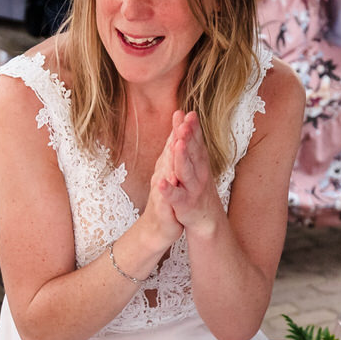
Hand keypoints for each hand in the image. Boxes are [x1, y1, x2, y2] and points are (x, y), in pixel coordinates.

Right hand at [139, 121, 186, 249]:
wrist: (157, 229)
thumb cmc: (167, 201)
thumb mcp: (172, 176)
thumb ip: (173, 157)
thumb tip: (177, 137)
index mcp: (168, 167)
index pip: (173, 145)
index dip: (179, 128)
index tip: (184, 111)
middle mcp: (163, 175)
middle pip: (169, 153)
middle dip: (176, 136)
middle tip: (181, 118)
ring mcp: (161, 190)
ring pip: (166, 172)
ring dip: (170, 158)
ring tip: (175, 143)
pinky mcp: (162, 207)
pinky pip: (163, 198)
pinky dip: (164, 190)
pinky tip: (162, 182)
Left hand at [162, 111, 221, 238]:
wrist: (205, 219)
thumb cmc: (196, 188)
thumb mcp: (194, 164)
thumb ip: (191, 143)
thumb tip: (184, 117)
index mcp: (200, 163)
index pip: (196, 141)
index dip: (193, 128)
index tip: (189, 113)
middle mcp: (199, 173)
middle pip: (193, 152)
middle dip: (189, 136)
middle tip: (186, 121)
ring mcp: (192, 189)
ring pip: (186, 171)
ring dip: (181, 157)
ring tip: (177, 144)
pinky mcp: (184, 204)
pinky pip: (175, 196)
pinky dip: (168, 190)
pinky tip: (160, 183)